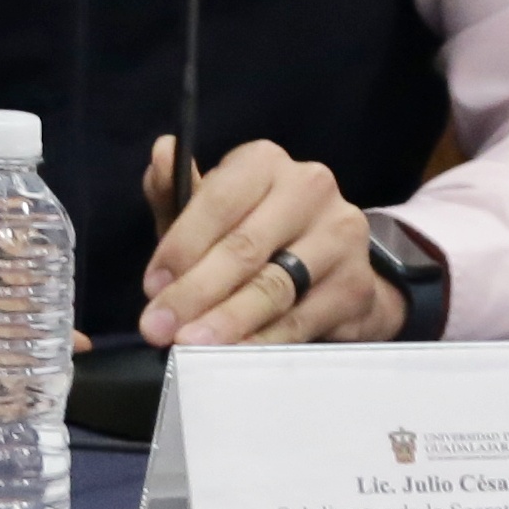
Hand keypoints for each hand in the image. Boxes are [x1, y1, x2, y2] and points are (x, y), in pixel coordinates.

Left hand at [140, 137, 398, 347]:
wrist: (332, 273)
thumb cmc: (258, 237)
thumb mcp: (211, 214)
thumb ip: (179, 193)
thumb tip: (162, 152)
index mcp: (264, 163)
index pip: (219, 200)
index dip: (181, 246)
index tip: (152, 286)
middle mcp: (308, 188)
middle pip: (244, 247)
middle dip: (195, 292)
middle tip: (159, 327)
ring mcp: (339, 235)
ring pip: (273, 286)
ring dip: (226, 320)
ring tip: (191, 345)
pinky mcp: (356, 283)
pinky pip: (300, 318)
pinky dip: (263, 341)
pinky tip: (234, 356)